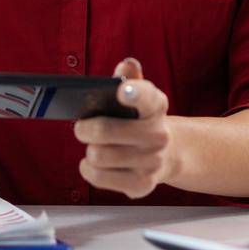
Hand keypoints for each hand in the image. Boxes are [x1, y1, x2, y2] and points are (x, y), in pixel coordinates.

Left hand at [73, 58, 175, 199]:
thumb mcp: (138, 97)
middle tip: (81, 127)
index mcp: (156, 106)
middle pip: (105, 130)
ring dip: (89, 150)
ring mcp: (152, 163)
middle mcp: (159, 135)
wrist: (167, 155)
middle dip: (85, 128)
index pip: (147, 97)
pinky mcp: (141, 185)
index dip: (134, 93)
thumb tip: (127, 64)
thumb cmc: (141, 121)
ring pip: (98, 156)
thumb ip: (130, 79)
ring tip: (93, 146)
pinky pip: (99, 177)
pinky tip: (93, 164)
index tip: (121, 91)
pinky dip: (89, 169)